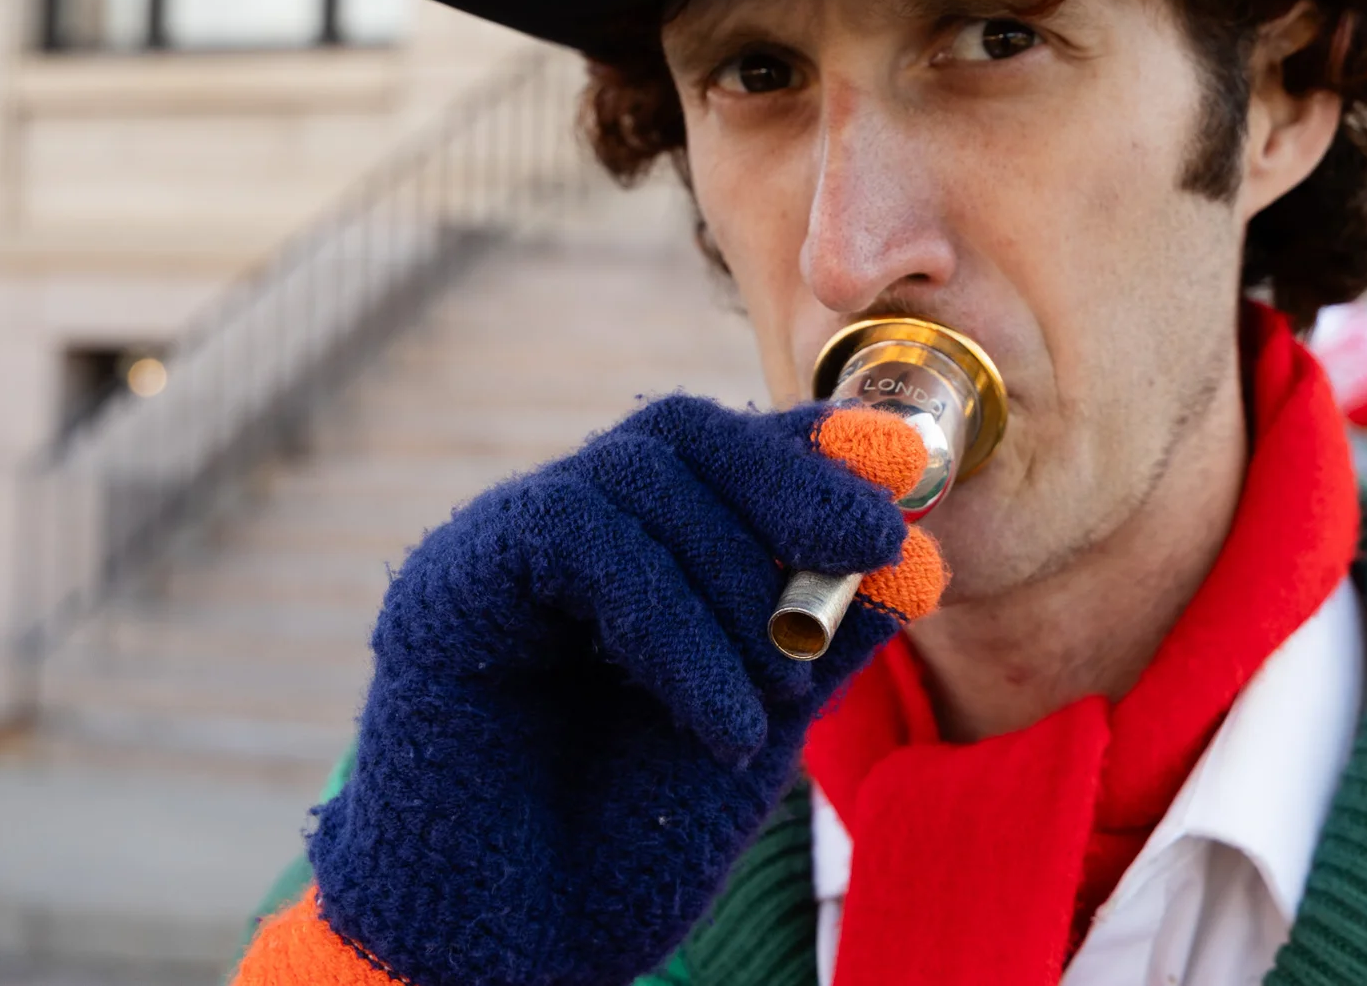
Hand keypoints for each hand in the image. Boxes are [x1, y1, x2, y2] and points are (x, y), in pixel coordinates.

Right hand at [304, 395, 936, 985]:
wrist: (513, 948)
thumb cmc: (631, 843)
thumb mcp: (763, 725)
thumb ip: (829, 637)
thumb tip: (919, 556)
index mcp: (636, 548)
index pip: (726, 450)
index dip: (813, 444)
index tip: (900, 461)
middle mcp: (564, 529)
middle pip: (681, 432)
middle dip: (790, 479)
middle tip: (872, 543)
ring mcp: (499, 546)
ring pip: (637, 476)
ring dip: (738, 579)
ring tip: (781, 696)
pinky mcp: (448, 582)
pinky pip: (578, 539)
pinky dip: (674, 624)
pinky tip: (723, 719)